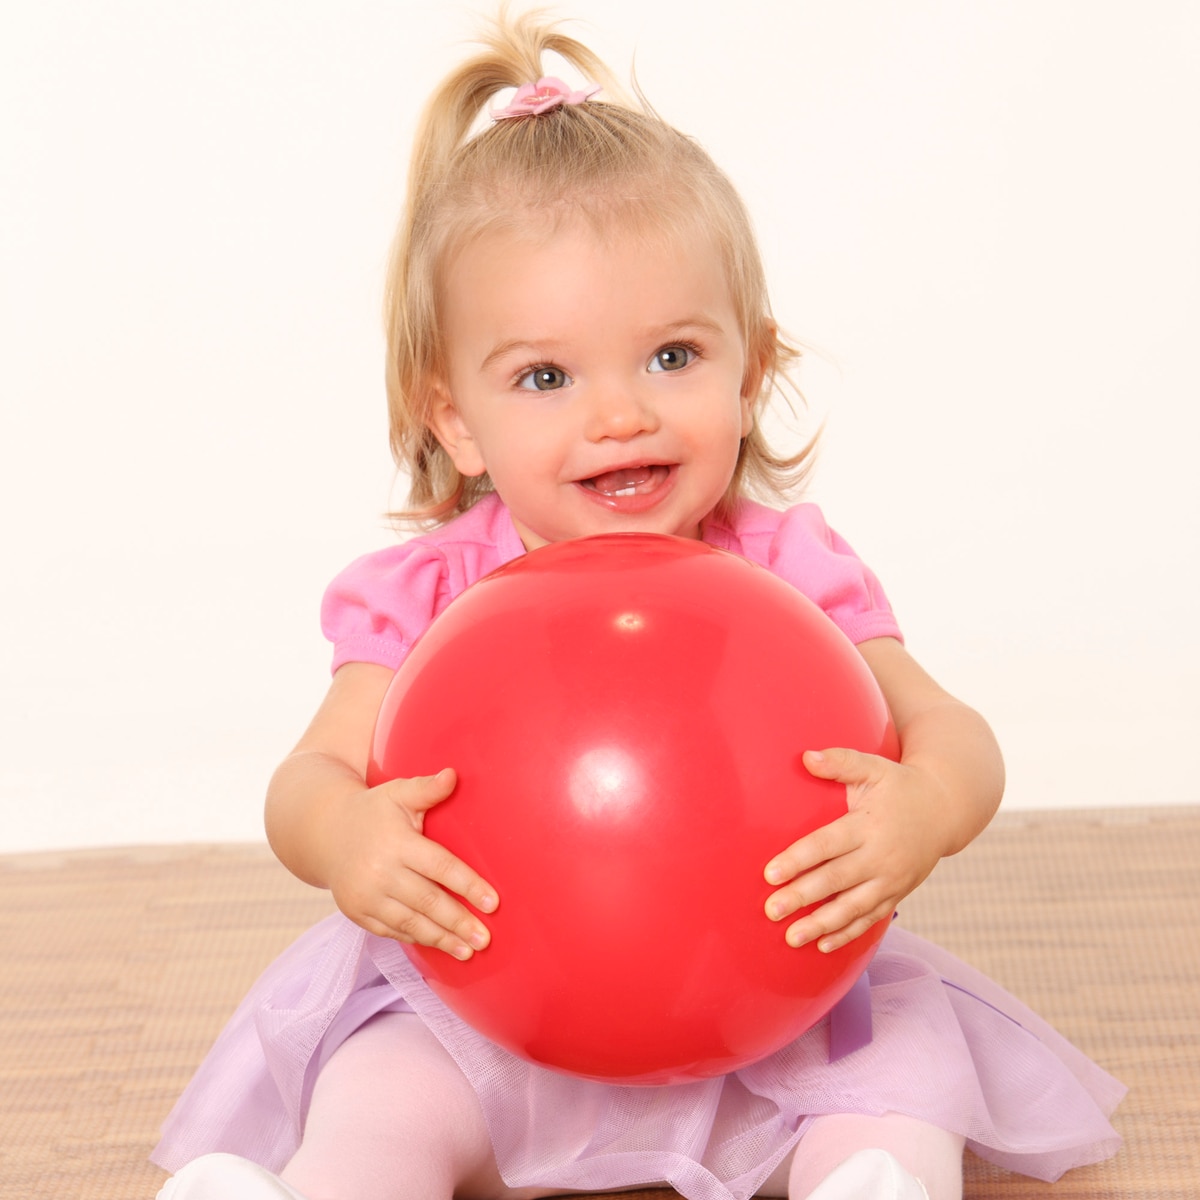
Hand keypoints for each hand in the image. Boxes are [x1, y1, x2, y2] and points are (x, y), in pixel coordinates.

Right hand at [325, 767, 498, 959]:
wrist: (325, 832)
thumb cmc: (374, 810)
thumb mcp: (398, 792)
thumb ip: (426, 788)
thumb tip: (453, 775)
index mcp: (396, 843)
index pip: (439, 867)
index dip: (468, 886)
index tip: (493, 903)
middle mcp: (379, 873)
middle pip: (427, 902)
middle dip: (459, 922)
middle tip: (486, 939)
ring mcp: (365, 897)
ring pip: (410, 923)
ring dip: (441, 939)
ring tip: (469, 950)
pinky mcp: (356, 913)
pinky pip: (390, 931)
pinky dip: (416, 940)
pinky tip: (438, 946)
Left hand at [763, 748, 948, 952]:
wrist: (946, 810)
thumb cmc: (900, 786)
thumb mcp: (874, 767)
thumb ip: (841, 761)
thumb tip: (806, 757)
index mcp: (868, 825)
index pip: (826, 845)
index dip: (798, 860)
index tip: (770, 874)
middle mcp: (880, 857)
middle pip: (835, 881)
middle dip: (802, 897)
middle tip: (771, 911)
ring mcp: (891, 880)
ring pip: (852, 908)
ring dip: (822, 925)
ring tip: (791, 937)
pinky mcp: (897, 894)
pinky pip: (870, 919)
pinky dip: (848, 934)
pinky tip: (823, 946)